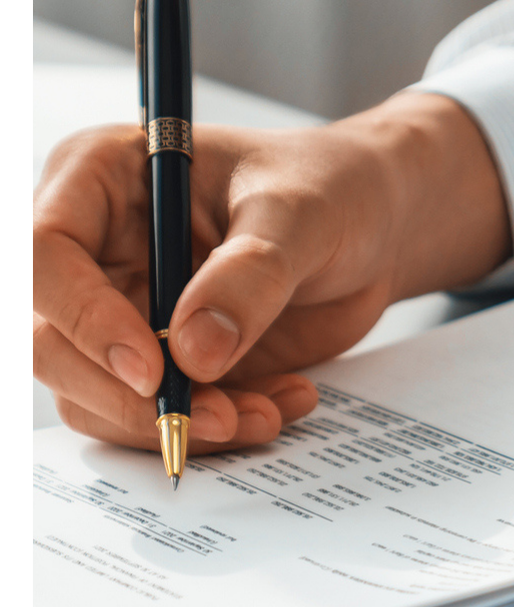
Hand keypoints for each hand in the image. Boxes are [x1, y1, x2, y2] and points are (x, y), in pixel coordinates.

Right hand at [33, 91, 510, 453]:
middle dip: (130, 399)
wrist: (374, 226)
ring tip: (268, 414)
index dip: (84, 319)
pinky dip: (218, 428)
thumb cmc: (331, 188)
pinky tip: (284, 403)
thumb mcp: (302, 214)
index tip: (153, 371)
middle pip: (51, 343)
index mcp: (101, 178)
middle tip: (218, 419)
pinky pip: (160, 415)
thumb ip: (250, 275)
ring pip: (100, 396)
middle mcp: (95, 251)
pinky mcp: (165, 362)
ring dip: (180, 424)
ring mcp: (123, 312)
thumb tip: (193, 354)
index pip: (46, 255)